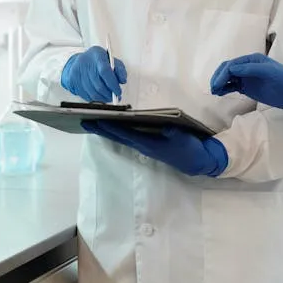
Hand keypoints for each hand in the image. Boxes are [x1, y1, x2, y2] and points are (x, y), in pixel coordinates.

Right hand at [61, 46, 126, 102]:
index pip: (105, 71)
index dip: (113, 84)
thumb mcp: (112, 60)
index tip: (118, 91)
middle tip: (115, 97)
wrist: (81, 61)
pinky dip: (94, 98)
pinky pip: (85, 95)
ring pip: (92, 93)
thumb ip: (119, 69)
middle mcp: (85, 62)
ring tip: (108, 97)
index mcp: (97, 54)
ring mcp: (77, 72)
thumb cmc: (99, 61)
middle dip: (109, 94)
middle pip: (98, 85)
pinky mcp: (72, 80)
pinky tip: (98, 95)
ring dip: (103, 98)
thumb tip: (122, 80)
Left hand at [82, 121, 227, 176]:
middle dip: (102, 129)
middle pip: (118, 136)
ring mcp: (144, 146)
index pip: (125, 134)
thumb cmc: (189, 147)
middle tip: (84, 122)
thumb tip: (165, 128)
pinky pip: (128, 137)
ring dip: (107, 130)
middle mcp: (143, 146)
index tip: (96, 120)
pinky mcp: (147, 145)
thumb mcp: (184, 138)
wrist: (197, 161)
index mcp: (149, 144)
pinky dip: (117, 131)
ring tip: (93, 122)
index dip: (111, 127)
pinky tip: (112, 126)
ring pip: (121, 137)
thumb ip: (174, 133)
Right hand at [210, 53, 282, 110]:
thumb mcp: (268, 72)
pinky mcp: (246, 87)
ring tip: (214, 92)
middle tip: (213, 88)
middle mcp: (246, 67)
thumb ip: (250, 69)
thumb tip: (231, 69)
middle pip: (227, 70)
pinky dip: (224, 88)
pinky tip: (220, 93)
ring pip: (227, 78)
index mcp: (251, 59)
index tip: (217, 84)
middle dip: (218, 77)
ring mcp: (246, 77)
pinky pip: (232, 86)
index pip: (232, 64)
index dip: (223, 73)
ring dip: (219, 83)